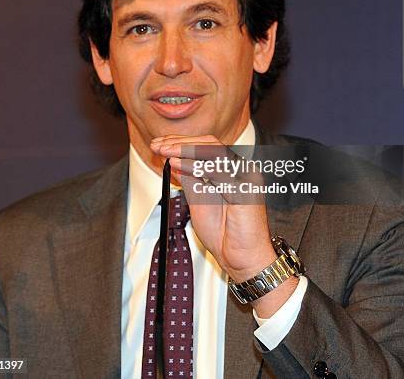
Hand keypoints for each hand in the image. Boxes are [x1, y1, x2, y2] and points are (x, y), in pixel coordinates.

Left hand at [150, 134, 275, 282]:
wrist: (243, 260)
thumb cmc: (225, 234)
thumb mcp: (199, 200)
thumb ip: (190, 179)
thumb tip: (174, 160)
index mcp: (231, 170)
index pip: (206, 145)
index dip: (181, 142)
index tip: (159, 145)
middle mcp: (241, 169)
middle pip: (211, 143)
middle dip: (181, 142)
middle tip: (158, 145)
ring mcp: (245, 178)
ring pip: (215, 151)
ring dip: (185, 149)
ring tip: (164, 151)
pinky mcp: (246, 191)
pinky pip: (218, 171)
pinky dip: (195, 166)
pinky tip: (177, 165)